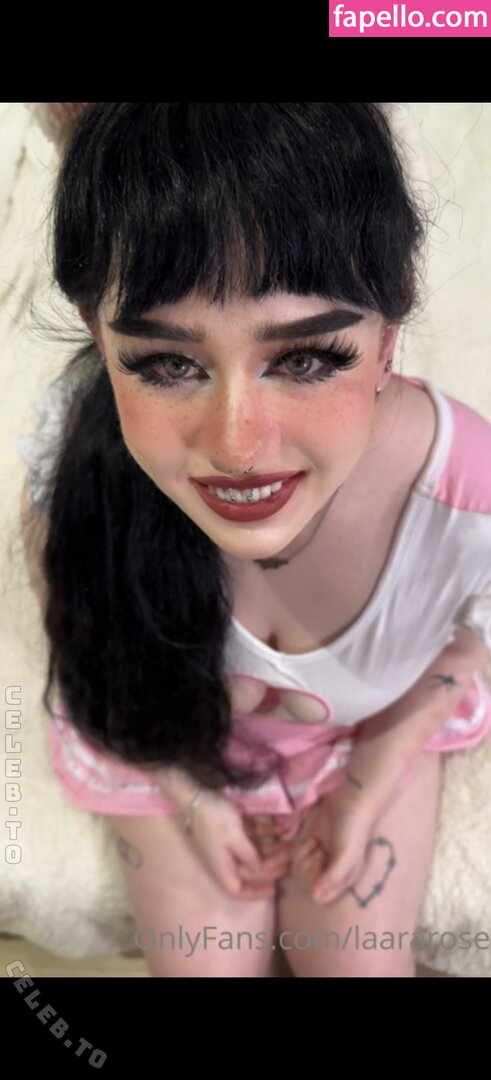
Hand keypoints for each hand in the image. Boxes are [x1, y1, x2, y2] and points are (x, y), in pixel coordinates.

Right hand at [184, 794, 290, 900]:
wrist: (196, 796)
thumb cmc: (215, 819)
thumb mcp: (235, 837)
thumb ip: (249, 855)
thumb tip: (259, 870)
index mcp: (223, 867)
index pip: (238, 890)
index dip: (256, 892)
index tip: (274, 888)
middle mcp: (224, 859)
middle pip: (249, 870)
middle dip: (270, 868)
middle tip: (289, 862)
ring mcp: (227, 844)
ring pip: (252, 852)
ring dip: (270, 849)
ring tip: (288, 844)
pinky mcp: (230, 830)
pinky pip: (250, 836)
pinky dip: (264, 833)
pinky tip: (279, 827)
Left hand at [291, 791, 374, 905]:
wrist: (350, 800)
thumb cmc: (352, 829)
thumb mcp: (347, 854)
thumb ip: (334, 876)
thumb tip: (316, 897)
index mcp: (342, 880)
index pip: (319, 897)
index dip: (314, 882)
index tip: (320, 863)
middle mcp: (329, 872)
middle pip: (304, 883)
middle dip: (307, 865)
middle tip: (319, 849)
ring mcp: (318, 858)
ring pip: (297, 868)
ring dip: (302, 854)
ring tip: (315, 842)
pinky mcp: (308, 844)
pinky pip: (291, 855)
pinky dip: (283, 855)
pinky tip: (280, 856)